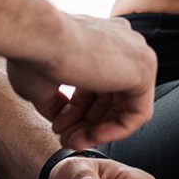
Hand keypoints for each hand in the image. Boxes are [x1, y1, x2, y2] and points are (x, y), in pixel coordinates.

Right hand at [6, 14, 155, 148]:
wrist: (38, 39)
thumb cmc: (34, 54)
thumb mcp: (43, 84)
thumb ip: (58, 101)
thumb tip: (61, 121)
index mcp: (101, 37)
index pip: (97, 83)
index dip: (77, 111)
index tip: (57, 127)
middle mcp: (122, 42)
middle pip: (111, 96)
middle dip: (86, 123)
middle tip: (65, 138)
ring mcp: (136, 53)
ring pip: (123, 106)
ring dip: (97, 130)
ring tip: (72, 141)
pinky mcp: (144, 69)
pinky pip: (137, 112)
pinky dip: (114, 130)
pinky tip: (89, 137)